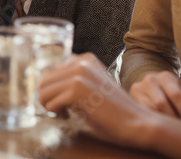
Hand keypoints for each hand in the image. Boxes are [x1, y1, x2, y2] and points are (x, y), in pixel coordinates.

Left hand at [38, 53, 154, 147]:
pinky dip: (56, 113)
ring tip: (65, 113)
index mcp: (85, 59)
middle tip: (62, 110)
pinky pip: (50, 103)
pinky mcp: (76, 91)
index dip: (55, 90)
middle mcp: (81, 62)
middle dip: (49, 98)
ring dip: (50, 106)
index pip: (53, 71)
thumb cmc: (115, 110)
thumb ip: (74, 79)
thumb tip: (47, 84)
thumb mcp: (93, 85)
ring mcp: (78, 75)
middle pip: (44, 80)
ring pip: (43, 91)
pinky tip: (69, 116)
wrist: (136, 122)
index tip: (65, 101)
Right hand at [129, 71, 180, 123]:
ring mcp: (138, 89)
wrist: (151, 88)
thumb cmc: (175, 94)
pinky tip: (162, 128)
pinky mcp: (132, 100)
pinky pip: (143, 114)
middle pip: (162, 103)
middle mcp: (150, 80)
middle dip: (175, 119)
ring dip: (164, 122)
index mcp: (167, 77)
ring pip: (150, 110)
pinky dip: (153, 122)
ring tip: (174, 131)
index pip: (177, 95)